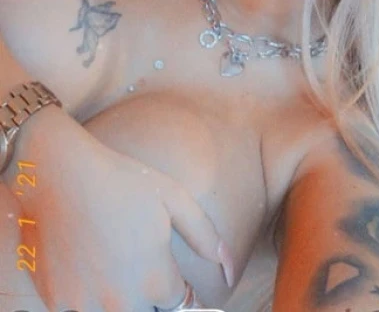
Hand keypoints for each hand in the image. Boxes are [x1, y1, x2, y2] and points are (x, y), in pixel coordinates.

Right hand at [15, 120, 225, 311]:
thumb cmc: (119, 179)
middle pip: (144, 311)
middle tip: (131, 255)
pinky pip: (79, 309)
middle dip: (145, 291)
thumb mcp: (172, 197)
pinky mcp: (55, 301)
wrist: (57, 171)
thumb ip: (204, 235)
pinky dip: (83, 294)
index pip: (178, 303)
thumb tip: (230, 270)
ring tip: (106, 257)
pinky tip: (81, 260)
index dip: (171, 281)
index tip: (162, 265)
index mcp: (156, 280)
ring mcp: (85, 305)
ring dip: (114, 296)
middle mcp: (122, 301)